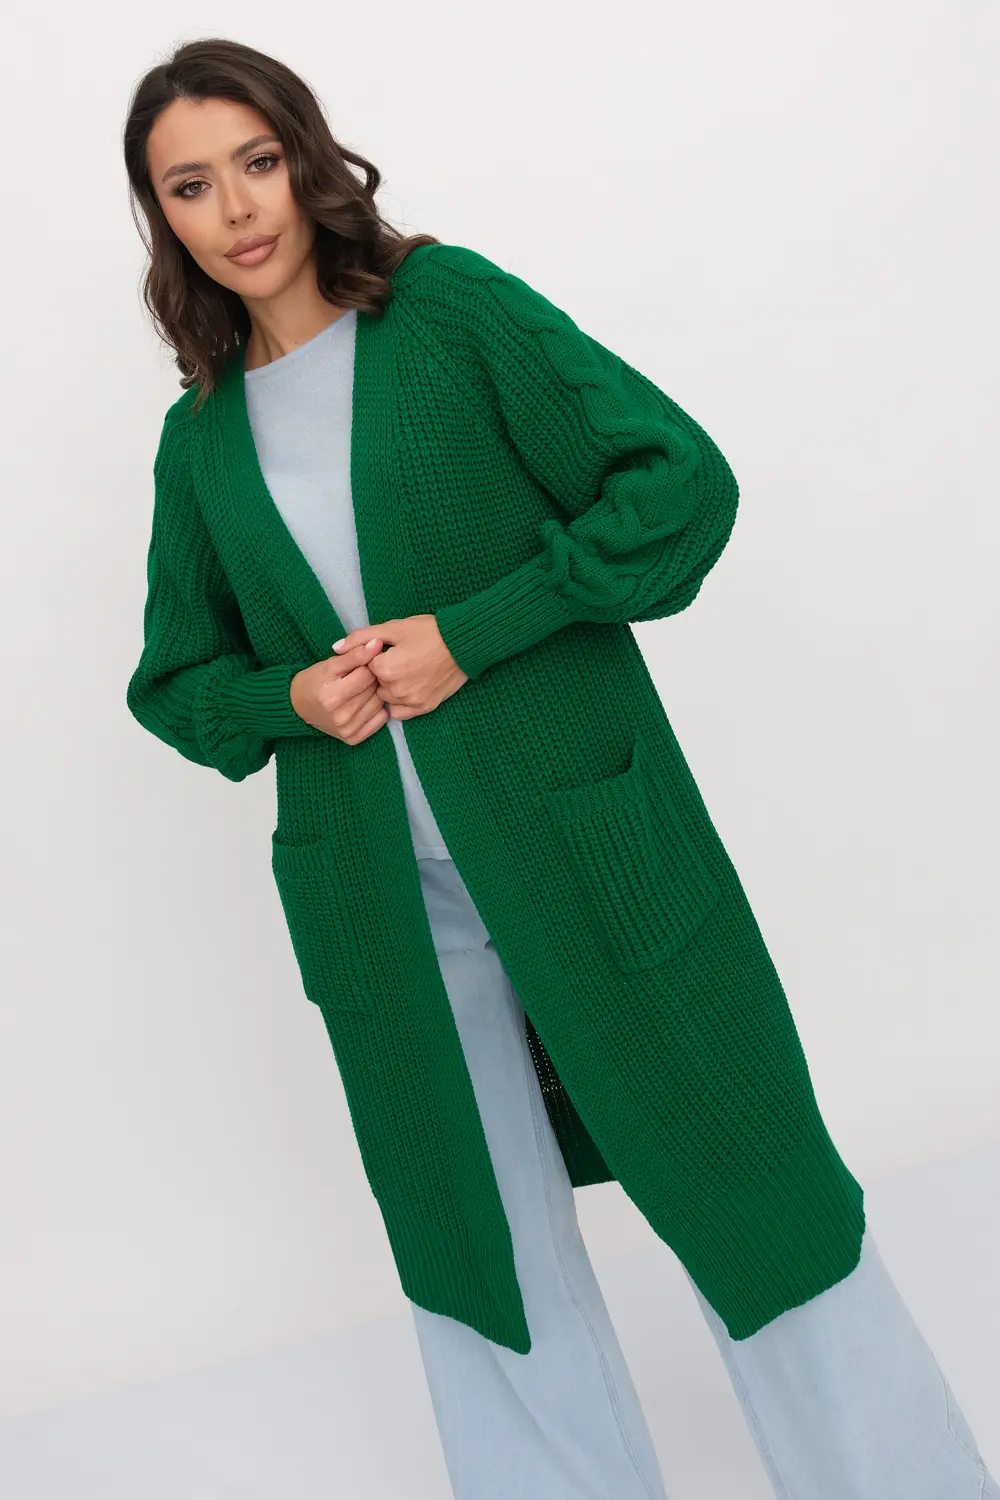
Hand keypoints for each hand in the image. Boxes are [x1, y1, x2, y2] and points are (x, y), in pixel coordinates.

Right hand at [289, 637, 388, 743]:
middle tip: (359, 677)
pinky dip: (377, 709)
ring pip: (380, 704)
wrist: (297, 706)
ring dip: (375, 694)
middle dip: (371, 679)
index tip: (359, 665)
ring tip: (360, 690)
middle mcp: (342, 717)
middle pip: (374, 689)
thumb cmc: (314, 681)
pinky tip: (363, 704)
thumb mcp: (330, 664)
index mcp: (333, 696)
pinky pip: (381, 720)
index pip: (367, 674)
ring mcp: (349, 730)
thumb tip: (378, 643)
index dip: (366, 665)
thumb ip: (355, 654)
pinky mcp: (354, 739)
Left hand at [331, 614, 467, 719]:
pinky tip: (408, 686)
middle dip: (380, 673)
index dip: (374, 656)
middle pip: (374, 684)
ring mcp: (411, 701)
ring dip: (389, 687)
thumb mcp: (394, 628)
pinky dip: (399, 702)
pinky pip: (400, 712)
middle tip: (398, 657)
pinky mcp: (424, 707)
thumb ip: (361, 638)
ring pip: (385, 698)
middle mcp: (396, 689)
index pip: (364, 667)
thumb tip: (335, 648)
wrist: (464, 643)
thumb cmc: (429, 631)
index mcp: (385, 668)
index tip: (387, 648)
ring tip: (405, 670)